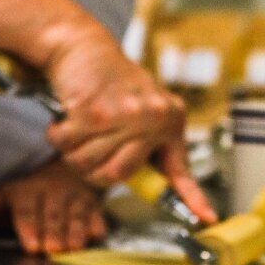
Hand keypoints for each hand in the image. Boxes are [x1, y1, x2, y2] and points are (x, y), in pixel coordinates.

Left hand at [0, 160, 106, 253]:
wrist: (65, 174)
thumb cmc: (30, 198)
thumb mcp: (8, 200)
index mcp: (27, 191)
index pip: (26, 208)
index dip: (28, 226)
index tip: (31, 246)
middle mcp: (52, 191)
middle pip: (52, 213)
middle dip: (52, 231)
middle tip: (52, 250)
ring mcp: (75, 197)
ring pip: (75, 214)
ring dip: (75, 230)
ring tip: (74, 248)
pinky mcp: (94, 205)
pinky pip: (97, 214)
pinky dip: (97, 224)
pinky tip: (96, 234)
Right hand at [43, 34, 217, 223]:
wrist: (83, 46)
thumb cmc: (108, 80)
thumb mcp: (141, 109)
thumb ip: (146, 142)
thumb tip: (147, 177)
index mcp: (168, 121)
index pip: (180, 169)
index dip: (193, 198)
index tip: (207, 218)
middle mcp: (153, 118)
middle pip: (116, 176)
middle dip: (92, 169)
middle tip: (88, 149)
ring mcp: (124, 115)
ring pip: (88, 164)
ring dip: (72, 151)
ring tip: (78, 129)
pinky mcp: (94, 111)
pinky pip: (67, 146)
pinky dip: (57, 136)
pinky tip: (65, 119)